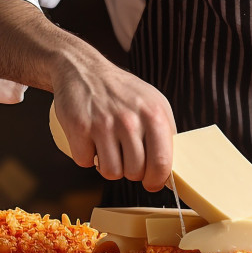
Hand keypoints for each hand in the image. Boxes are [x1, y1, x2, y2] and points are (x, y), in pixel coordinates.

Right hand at [51, 37, 176, 192]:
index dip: (156, 180)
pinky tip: (89, 142)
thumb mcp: (154, 103)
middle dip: (130, 172)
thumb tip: (171, 168)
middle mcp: (130, 119)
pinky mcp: (80, 127)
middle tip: (125, 157)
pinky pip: (85, 162)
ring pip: (110, 172)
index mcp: (154, 114)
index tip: (151, 182)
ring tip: (108, 150)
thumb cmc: (122, 91)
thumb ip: (166, 132)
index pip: (162, 162)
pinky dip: (86, 157)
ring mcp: (103, 123)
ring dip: (108, 167)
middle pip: (134, 172)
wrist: (83, 69)